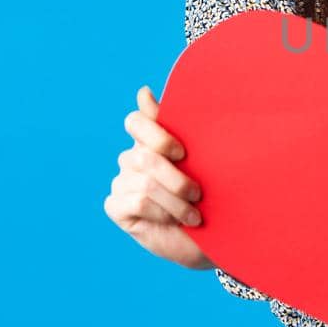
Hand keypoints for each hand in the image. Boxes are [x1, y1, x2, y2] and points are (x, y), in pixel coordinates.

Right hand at [103, 85, 215, 270]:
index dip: (157, 134)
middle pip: (145, 155)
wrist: (211, 236)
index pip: (136, 121)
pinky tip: (178, 221)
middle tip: (199, 193)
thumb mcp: (201, 160)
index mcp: (150, 141)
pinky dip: (163, 212)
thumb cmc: (209, 195)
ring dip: (175, 200)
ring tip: (194, 213)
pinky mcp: (116, 207)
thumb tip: (142, 91)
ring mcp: (121, 182)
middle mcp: (131, 158)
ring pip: (145, 182)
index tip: (182, 152)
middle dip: (177, 178)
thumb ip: (178, 126)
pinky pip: (137, 202)